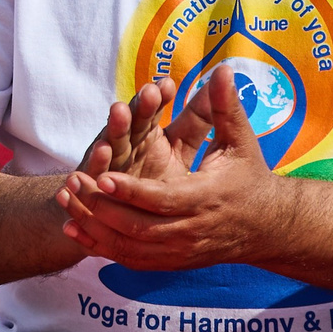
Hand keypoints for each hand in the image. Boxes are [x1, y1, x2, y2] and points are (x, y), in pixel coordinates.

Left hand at [60, 67, 290, 269]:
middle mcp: (191, 230)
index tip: (104, 177)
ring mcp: (180, 251)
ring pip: (129, 246)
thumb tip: (223, 70)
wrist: (267, 227)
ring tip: (65, 200)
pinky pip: (130, 259)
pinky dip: (100, 246)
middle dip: (102, 206)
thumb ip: (225, 108)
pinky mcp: (171, 262)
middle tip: (73, 181)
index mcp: (206, 198)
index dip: (132, 191)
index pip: (163, 199)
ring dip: (93, 225)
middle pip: (139, 226)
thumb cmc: (249, 177)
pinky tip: (73, 230)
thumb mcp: (241, 142)